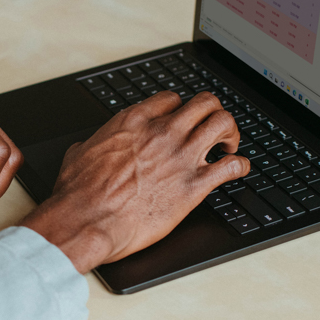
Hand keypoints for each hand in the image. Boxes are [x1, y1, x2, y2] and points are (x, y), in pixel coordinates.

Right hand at [20, 91, 249, 273]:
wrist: (87, 220)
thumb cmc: (79, 193)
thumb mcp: (79, 154)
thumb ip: (93, 144)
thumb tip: (88, 147)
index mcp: (134, 122)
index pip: (171, 99)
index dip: (180, 109)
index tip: (182, 120)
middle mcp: (162, 133)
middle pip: (205, 103)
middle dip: (213, 113)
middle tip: (212, 129)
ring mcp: (181, 157)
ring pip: (224, 123)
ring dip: (231, 133)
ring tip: (228, 146)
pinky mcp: (194, 186)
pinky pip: (232, 166)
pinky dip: (240, 166)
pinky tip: (237, 170)